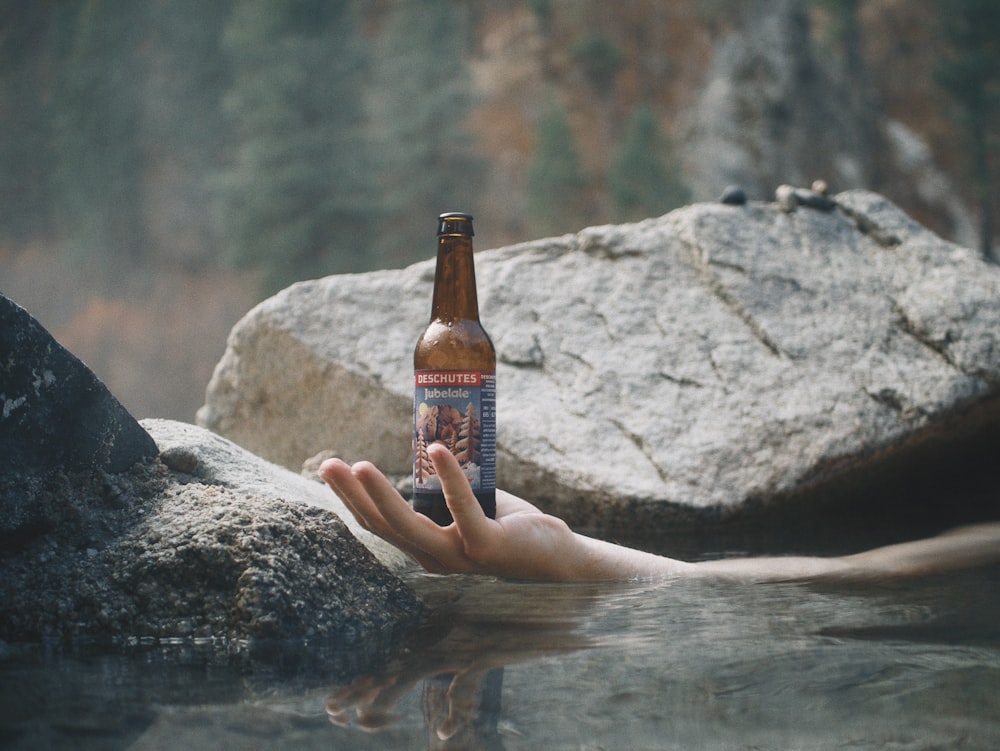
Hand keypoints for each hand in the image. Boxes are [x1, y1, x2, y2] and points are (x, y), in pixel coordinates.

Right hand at [319, 443, 585, 580]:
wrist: (559, 557)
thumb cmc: (515, 527)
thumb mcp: (470, 506)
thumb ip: (448, 490)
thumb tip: (429, 450)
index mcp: (428, 549)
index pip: (378, 525)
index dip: (352, 499)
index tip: (332, 469)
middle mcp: (436, 558)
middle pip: (382, 526)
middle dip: (350, 494)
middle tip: (327, 463)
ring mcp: (460, 556)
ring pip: (409, 526)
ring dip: (381, 494)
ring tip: (359, 465)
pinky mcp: (487, 546)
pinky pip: (462, 508)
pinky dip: (449, 477)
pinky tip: (436, 450)